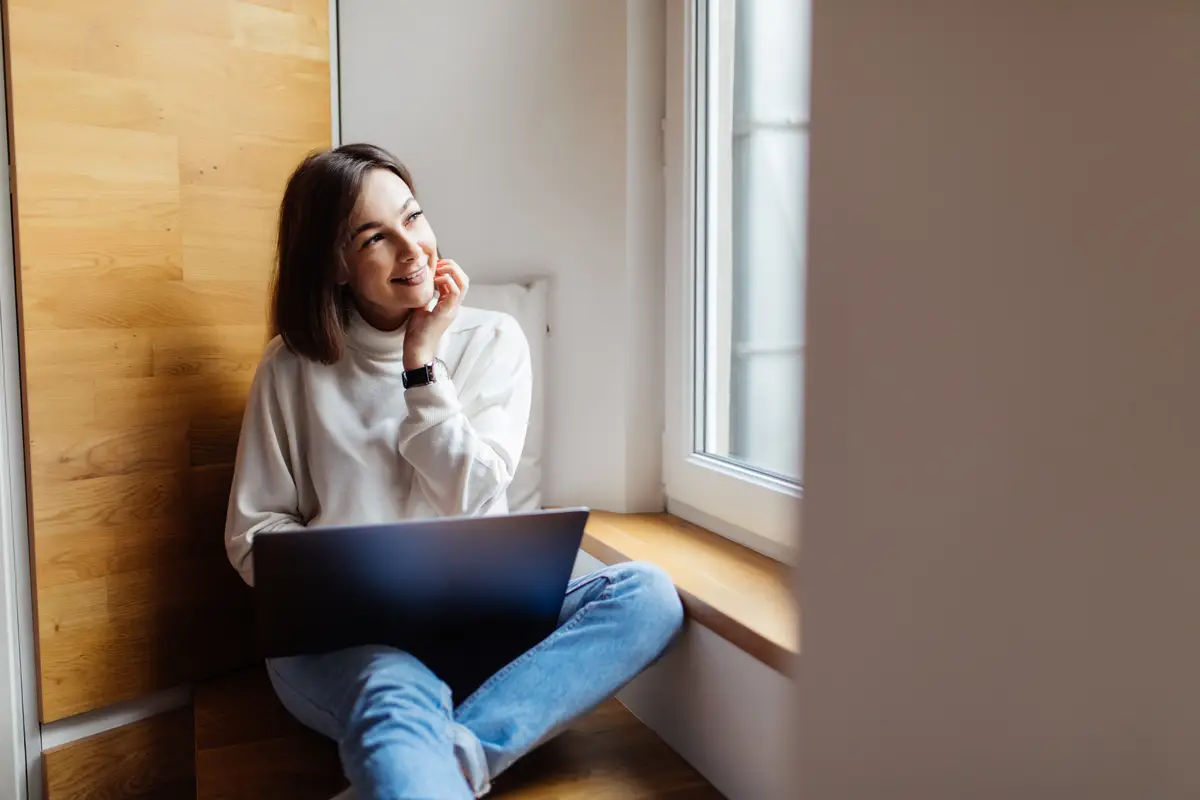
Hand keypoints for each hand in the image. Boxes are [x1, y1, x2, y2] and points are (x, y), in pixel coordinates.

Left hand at [404, 245, 468, 368]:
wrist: (417, 349)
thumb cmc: (417, 332)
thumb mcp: (420, 307)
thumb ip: (425, 295)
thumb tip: (419, 281)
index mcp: (449, 304)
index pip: (457, 280)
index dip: (448, 269)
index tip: (434, 264)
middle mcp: (454, 305)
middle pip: (464, 279)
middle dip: (452, 266)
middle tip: (437, 263)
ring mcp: (452, 309)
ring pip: (463, 283)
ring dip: (451, 271)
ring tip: (437, 269)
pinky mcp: (446, 312)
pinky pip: (454, 291)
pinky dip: (446, 281)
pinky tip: (434, 280)